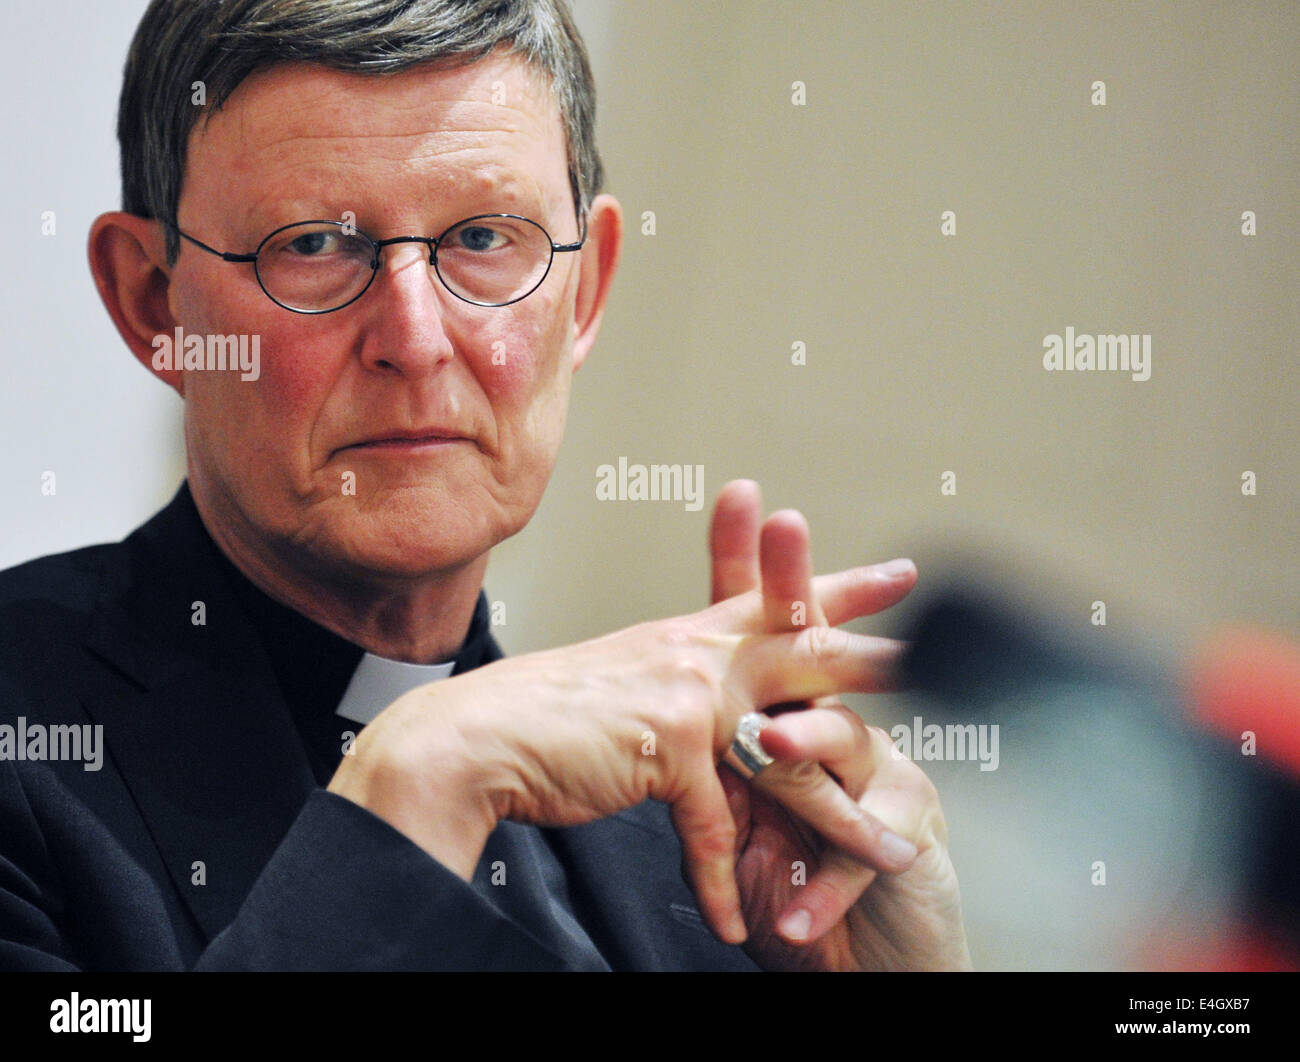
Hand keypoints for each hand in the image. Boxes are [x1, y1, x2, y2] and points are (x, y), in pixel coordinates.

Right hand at [328, 548, 911, 945]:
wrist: (476, 736)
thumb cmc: (542, 718)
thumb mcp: (623, 684)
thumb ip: (675, 690)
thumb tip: (709, 712)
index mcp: (687, 636)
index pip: (777, 602)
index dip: (838, 584)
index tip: (893, 572)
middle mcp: (695, 653)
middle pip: (807, 652)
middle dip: (876, 656)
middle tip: (936, 656)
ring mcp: (688, 694)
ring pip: (790, 758)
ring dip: (842, 821)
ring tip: (895, 852)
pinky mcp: (669, 746)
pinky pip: (715, 827)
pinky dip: (724, 883)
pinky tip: (736, 921)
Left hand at [709, 480, 970, 969]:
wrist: (864, 962)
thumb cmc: (797, 884)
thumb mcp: (745, 823)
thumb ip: (719, 772)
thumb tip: (667, 738)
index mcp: (793, 719)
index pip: (766, 631)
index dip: (753, 567)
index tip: (741, 499)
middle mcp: (840, 734)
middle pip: (816, 649)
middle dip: (798, 589)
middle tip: (782, 528)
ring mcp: (879, 779)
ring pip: (844, 743)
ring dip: (805, 747)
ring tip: (770, 746)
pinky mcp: (905, 842)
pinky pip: (861, 854)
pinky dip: (822, 886)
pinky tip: (796, 909)